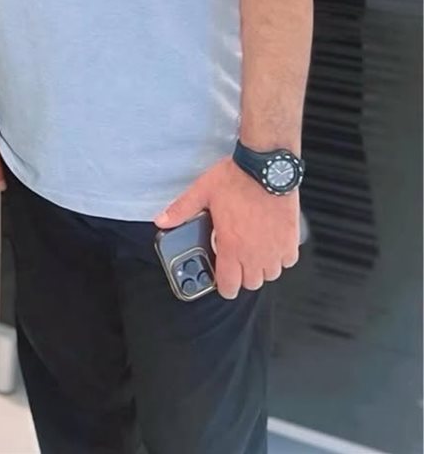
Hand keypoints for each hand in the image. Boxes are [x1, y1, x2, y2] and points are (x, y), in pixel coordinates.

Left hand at [154, 158, 299, 300]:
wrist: (266, 167)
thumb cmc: (237, 178)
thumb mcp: (202, 192)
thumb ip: (181, 209)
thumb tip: (162, 221)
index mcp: (232, 246)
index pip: (229, 285)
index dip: (224, 286)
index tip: (222, 280)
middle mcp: (255, 252)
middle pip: (251, 283)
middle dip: (242, 275)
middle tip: (236, 259)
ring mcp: (275, 248)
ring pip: (270, 274)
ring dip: (261, 267)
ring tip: (253, 250)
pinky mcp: (291, 239)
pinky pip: (288, 261)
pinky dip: (280, 257)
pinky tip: (271, 243)